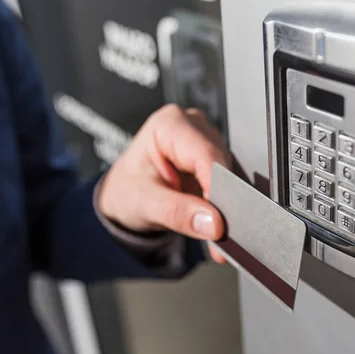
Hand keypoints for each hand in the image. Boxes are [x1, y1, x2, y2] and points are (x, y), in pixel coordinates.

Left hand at [98, 104, 229, 263]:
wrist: (125, 196)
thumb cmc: (127, 190)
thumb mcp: (145, 204)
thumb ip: (177, 213)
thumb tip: (213, 223)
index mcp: (169, 124)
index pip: (206, 154)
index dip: (216, 187)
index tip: (220, 218)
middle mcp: (192, 126)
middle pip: (220, 162)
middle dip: (220, 199)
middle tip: (214, 229)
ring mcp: (205, 141)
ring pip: (228, 173)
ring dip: (223, 203)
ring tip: (206, 224)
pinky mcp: (213, 159)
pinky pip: (228, 181)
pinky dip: (222, 203)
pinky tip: (210, 218)